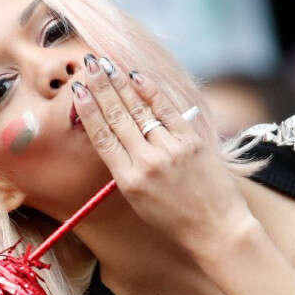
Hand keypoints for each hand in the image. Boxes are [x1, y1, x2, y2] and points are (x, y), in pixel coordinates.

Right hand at [72, 54, 257, 258]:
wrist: (216, 229)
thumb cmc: (176, 219)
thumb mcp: (139, 201)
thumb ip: (126, 169)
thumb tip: (117, 136)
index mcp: (128, 180)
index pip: (102, 138)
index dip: (88, 111)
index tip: (78, 91)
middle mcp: (147, 162)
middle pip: (118, 118)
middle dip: (101, 88)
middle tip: (89, 66)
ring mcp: (171, 150)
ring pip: (139, 110)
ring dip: (121, 84)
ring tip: (107, 65)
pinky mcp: (192, 142)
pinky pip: (167, 111)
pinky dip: (151, 92)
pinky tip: (138, 76)